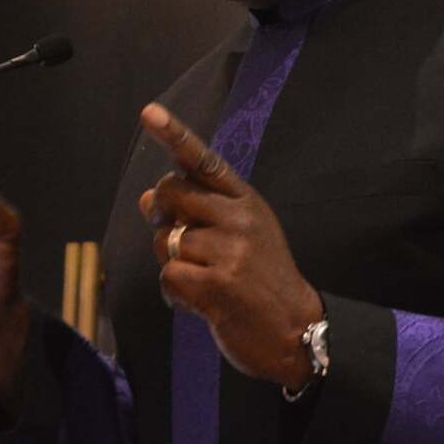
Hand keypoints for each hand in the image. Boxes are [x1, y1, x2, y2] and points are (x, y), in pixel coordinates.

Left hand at [137, 103, 322, 389]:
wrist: (297, 331)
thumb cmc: (261, 281)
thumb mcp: (242, 236)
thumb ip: (199, 213)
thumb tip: (146, 196)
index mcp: (247, 201)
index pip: (204, 161)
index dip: (174, 134)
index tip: (149, 112)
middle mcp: (240, 219)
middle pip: (171, 193)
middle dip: (162, 215)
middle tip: (180, 241)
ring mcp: (230, 252)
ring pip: (164, 241)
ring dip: (173, 264)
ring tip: (205, 282)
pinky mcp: (217, 286)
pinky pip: (168, 276)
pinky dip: (175, 293)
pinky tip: (200, 302)